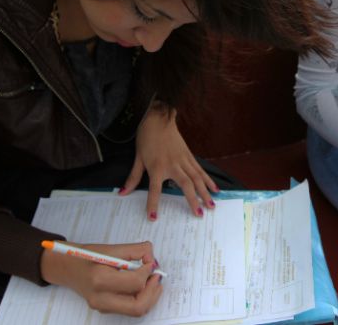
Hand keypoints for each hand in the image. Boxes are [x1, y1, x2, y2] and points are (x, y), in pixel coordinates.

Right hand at [40, 241, 162, 316]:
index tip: (150, 261)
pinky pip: (129, 308)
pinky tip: (142, 285)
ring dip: (150, 296)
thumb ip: (134, 251)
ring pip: (136, 310)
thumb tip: (152, 258)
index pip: (135, 282)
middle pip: (138, 306)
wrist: (66, 267)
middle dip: (153, 291)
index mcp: (100, 280)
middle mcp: (100, 298)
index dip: (148, 271)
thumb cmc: (86, 255)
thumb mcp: (110, 248)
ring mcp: (102, 307)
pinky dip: (141, 298)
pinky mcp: (104, 309)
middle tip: (156, 276)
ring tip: (152, 280)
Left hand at [120, 104, 218, 219]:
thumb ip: (133, 178)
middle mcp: (173, 165)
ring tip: (212, 205)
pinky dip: (208, 180)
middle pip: (186, 185)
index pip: (154, 189)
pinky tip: (215, 189)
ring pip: (197, 178)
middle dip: (193, 200)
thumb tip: (123, 193)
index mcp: (157, 167)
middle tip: (200, 214)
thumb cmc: (146, 138)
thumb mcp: (138, 158)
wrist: (158, 118)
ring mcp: (183, 160)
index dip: (153, 204)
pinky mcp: (189, 156)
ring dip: (205, 192)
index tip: (153, 218)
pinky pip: (200, 170)